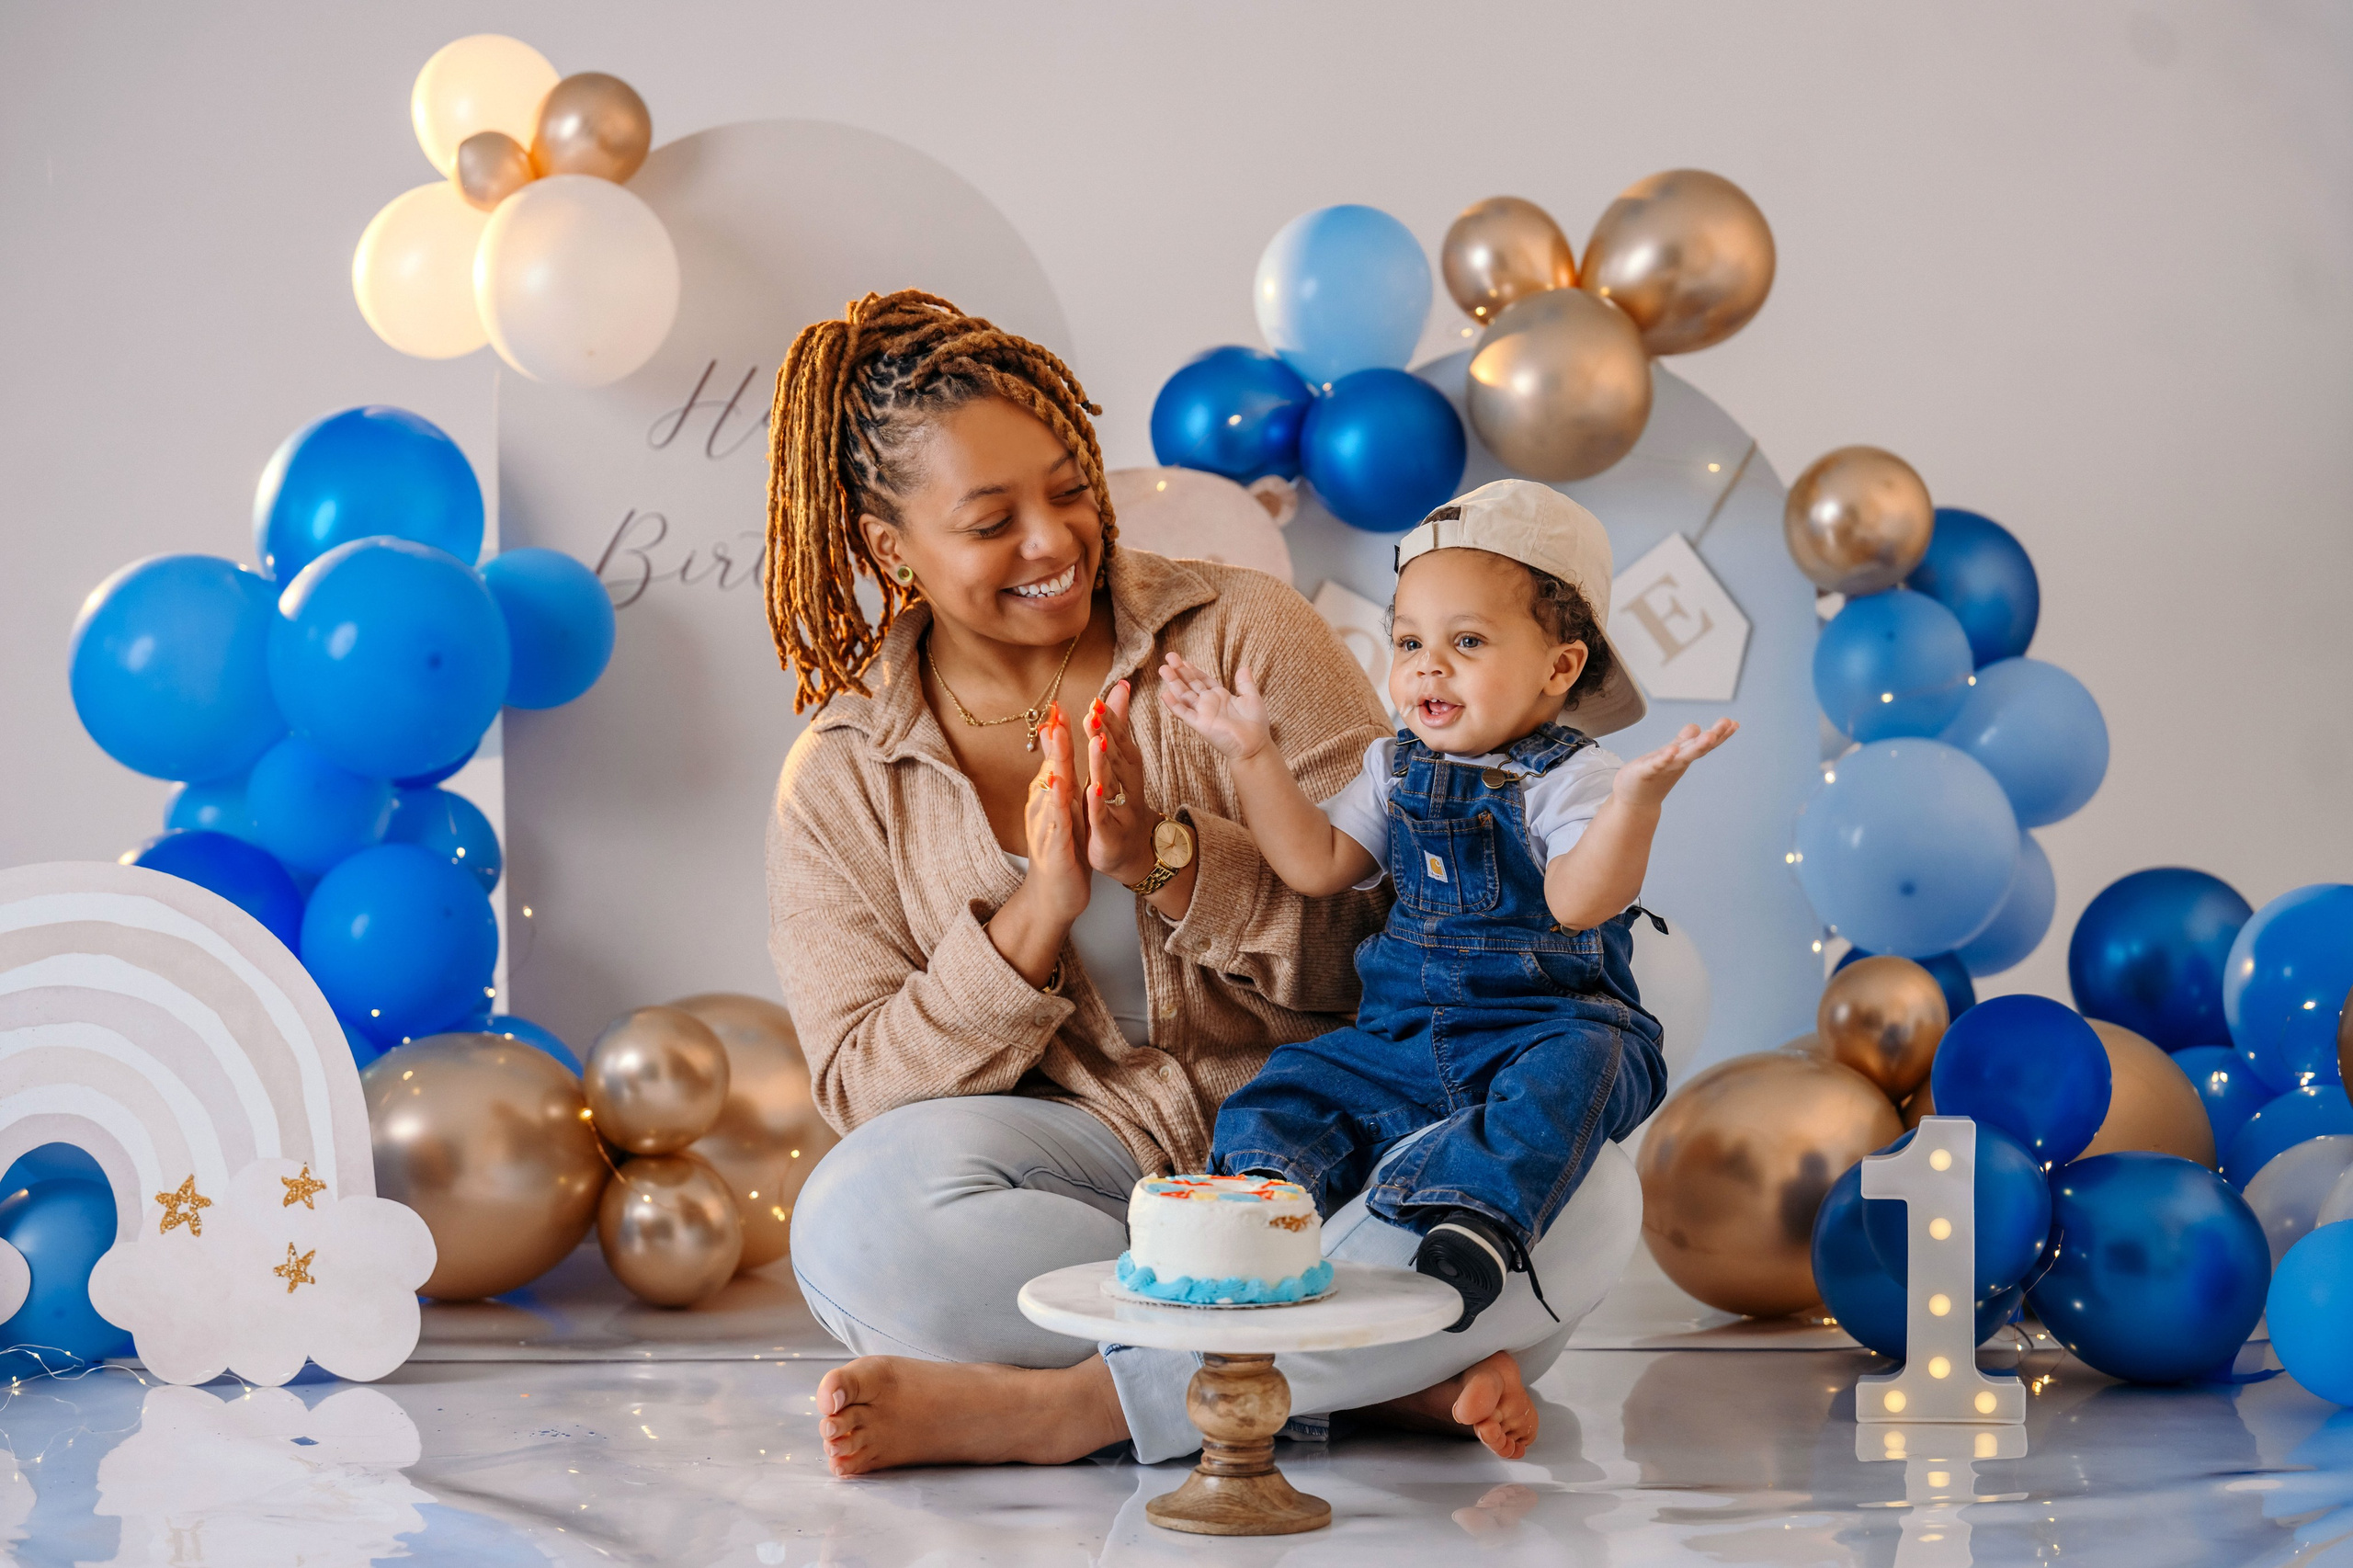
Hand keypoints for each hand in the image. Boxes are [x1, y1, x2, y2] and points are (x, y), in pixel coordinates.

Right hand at [1017, 704, 1090, 925]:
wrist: (1053, 895)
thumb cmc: (1060, 847)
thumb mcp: (1062, 806)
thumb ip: (1058, 772)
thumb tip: (1053, 737)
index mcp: (1048, 796)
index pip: (1053, 759)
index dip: (1058, 733)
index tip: (1060, 704)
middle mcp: (1042, 808)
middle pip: (1050, 768)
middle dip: (1056, 740)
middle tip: (1059, 711)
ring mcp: (1045, 827)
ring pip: (1051, 791)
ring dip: (1057, 764)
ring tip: (1061, 738)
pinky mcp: (1054, 848)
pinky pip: (1056, 822)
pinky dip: (1059, 803)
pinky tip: (1062, 787)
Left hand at [1085, 680, 1155, 884]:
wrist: (1132, 853)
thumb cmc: (1122, 803)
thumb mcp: (1118, 764)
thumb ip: (1117, 727)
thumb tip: (1121, 686)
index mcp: (1126, 769)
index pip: (1119, 740)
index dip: (1110, 721)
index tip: (1098, 700)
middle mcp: (1128, 786)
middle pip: (1117, 757)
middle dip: (1106, 734)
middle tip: (1095, 711)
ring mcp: (1120, 810)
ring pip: (1112, 783)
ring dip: (1104, 762)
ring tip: (1096, 741)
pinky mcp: (1110, 833)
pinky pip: (1104, 816)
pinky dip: (1098, 803)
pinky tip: (1092, 789)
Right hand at [1156, 651, 1270, 762]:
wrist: (1254, 745)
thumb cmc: (1255, 724)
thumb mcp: (1252, 698)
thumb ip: (1245, 683)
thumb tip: (1243, 667)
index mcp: (1220, 696)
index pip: (1202, 680)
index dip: (1192, 670)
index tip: (1183, 660)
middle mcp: (1209, 703)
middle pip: (1190, 684)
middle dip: (1179, 671)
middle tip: (1169, 657)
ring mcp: (1203, 713)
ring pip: (1184, 695)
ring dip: (1173, 682)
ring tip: (1163, 669)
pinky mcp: (1200, 724)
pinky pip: (1184, 713)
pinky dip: (1174, 704)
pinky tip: (1165, 694)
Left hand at [1613, 718, 1737, 809]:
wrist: (1635, 801)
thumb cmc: (1652, 776)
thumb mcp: (1669, 755)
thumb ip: (1682, 742)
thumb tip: (1696, 728)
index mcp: (1683, 756)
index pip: (1704, 744)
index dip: (1719, 735)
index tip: (1734, 723)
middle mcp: (1677, 762)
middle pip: (1698, 748)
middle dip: (1713, 737)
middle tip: (1729, 724)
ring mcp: (1663, 768)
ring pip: (1682, 756)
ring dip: (1696, 746)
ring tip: (1709, 735)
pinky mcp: (1646, 771)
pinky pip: (1657, 764)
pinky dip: (1665, 757)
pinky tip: (1673, 750)